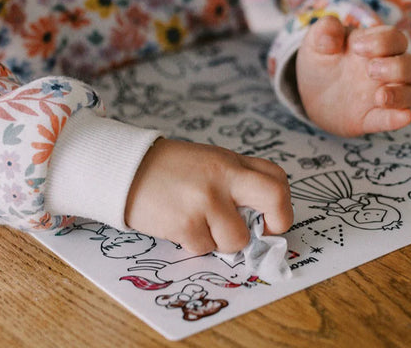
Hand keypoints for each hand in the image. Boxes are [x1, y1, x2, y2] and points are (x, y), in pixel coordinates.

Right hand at [124, 138, 292, 254]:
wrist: (129, 169)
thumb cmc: (172, 169)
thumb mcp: (211, 162)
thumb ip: (237, 182)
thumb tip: (260, 220)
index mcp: (232, 162)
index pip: (277, 179)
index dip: (281, 205)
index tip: (269, 218)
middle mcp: (224, 177)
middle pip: (274, 198)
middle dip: (276, 224)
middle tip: (261, 234)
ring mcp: (206, 201)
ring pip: (237, 240)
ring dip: (221, 241)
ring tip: (201, 224)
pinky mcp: (186, 224)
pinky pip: (204, 249)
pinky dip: (194, 243)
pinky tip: (180, 225)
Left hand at [296, 17, 410, 136]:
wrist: (308, 92)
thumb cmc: (320, 60)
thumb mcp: (316, 41)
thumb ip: (324, 30)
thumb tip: (331, 29)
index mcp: (376, 45)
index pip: (395, 38)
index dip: (382, 41)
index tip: (356, 47)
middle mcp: (388, 69)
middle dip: (398, 67)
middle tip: (370, 70)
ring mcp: (383, 94)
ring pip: (410, 93)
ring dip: (400, 94)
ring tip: (379, 96)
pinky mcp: (372, 117)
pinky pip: (391, 119)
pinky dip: (397, 119)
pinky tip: (402, 117)